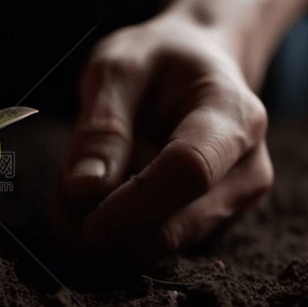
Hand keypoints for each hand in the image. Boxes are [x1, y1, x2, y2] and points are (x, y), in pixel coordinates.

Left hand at [51, 15, 272, 266]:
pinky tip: (101, 198)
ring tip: (79, 186)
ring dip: (107, 233)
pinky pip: (156, 247)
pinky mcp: (212, 225)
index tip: (84, 223)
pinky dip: (118, 234)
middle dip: (108, 227)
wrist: (198, 66)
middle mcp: (247, 168)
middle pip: (175, 225)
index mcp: (233, 115)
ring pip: (161, 246)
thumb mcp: (117, 66)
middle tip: (60, 200)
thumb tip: (83, 188)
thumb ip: (101, 125)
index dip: (133, 205)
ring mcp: (234, 203)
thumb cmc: (157, 60)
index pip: (189, 172)